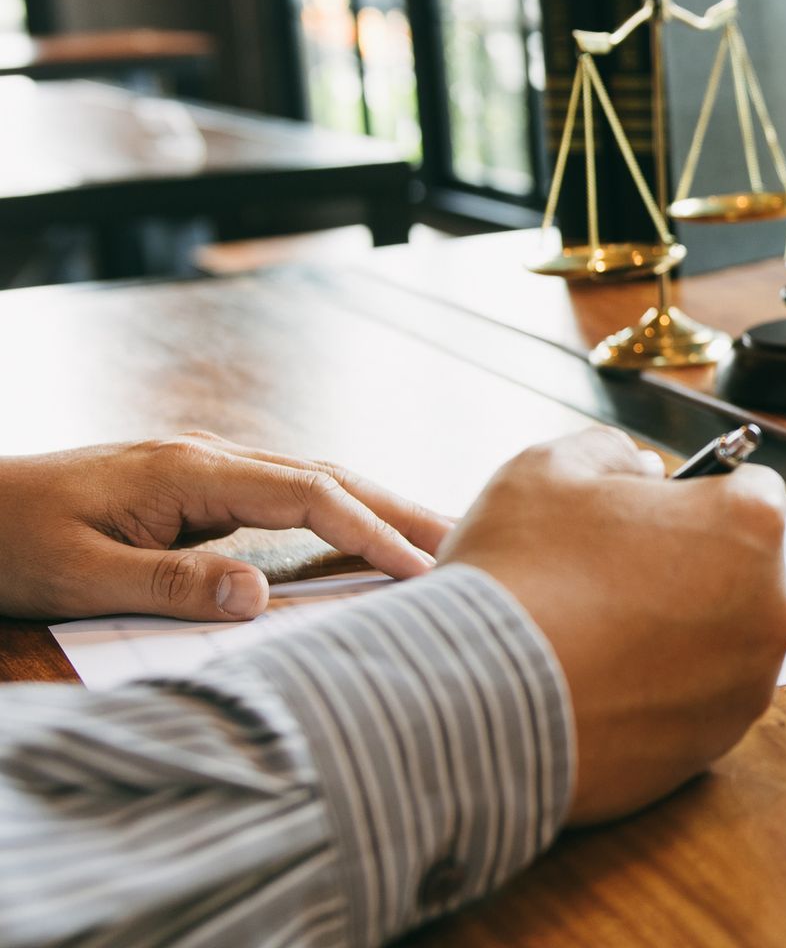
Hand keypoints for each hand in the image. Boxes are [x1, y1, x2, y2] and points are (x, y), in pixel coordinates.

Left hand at [0, 433, 446, 621]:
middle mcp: (208, 458)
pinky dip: (339, 512)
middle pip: (329, 475)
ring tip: (437, 538)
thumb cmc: (11, 539)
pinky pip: (288, 494)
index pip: (308, 494)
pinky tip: (361, 535)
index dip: (372, 530)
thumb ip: (171, 585)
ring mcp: (204, 469)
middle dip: (401, 508)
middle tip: (471, 539)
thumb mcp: (79, 575)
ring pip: (314, 479)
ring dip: (377, 507)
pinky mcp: (196, 488)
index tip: (423, 568)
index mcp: (189, 471)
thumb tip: (261, 595)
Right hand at [438, 427, 785, 824]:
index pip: (750, 490)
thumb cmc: (517, 574)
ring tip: (594, 633)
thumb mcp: (549, 468)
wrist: (472, 704)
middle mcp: (773, 608)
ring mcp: (747, 685)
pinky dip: (657, 691)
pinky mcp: (714, 746)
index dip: (695, 495)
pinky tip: (595, 683)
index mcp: (751, 526)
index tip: (650, 514)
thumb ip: (612, 452)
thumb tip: (642, 470)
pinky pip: (693, 701)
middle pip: (741, 570)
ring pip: (721, 639)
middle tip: (611, 575)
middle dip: (690, 564)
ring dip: (676, 631)